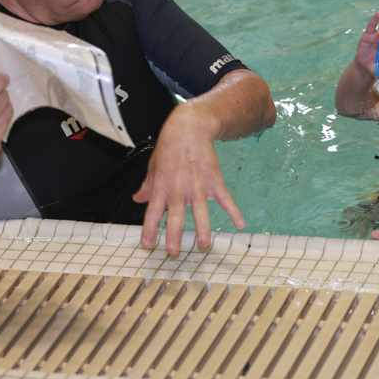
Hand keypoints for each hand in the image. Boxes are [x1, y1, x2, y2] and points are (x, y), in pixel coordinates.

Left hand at [134, 102, 243, 255]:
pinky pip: (224, 198)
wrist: (189, 127)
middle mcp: (178, 188)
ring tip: (204, 244)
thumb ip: (147, 185)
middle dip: (174, 234)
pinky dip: (233, 210)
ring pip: (199, 210)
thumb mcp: (154, 166)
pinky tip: (240, 223)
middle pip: (175, 215)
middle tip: (174, 252)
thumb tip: (138, 199)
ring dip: (202, 227)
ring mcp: (197, 184)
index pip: (153, 211)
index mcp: (161, 186)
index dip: (150, 228)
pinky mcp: (214, 179)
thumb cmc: (169, 146)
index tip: (148, 245)